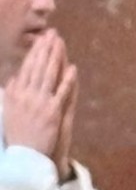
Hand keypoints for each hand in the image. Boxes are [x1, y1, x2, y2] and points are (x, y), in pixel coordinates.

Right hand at [2, 30, 75, 165]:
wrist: (25, 156)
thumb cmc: (18, 134)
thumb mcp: (8, 111)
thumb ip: (11, 94)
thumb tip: (14, 78)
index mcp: (15, 95)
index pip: (26, 68)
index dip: (33, 52)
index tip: (40, 39)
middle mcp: (26, 97)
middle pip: (37, 68)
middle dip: (45, 49)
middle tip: (52, 34)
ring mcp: (39, 104)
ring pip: (48, 76)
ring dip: (55, 58)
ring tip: (61, 44)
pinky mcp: (52, 113)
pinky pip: (61, 93)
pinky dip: (67, 80)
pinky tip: (73, 68)